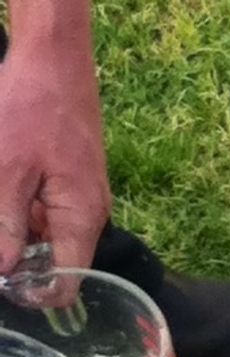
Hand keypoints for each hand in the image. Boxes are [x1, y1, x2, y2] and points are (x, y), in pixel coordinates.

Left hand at [0, 33, 110, 277]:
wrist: (54, 58)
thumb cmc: (31, 106)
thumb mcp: (6, 170)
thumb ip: (5, 226)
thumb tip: (4, 273)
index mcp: (81, 218)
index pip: (68, 283)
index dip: (35, 295)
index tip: (5, 286)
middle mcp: (90, 216)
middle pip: (58, 264)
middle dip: (22, 262)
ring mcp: (83, 199)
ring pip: (49, 238)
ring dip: (19, 233)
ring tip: (3, 200)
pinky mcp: (73, 184)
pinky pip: (48, 214)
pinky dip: (24, 212)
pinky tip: (8, 192)